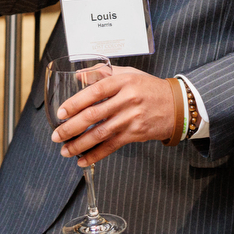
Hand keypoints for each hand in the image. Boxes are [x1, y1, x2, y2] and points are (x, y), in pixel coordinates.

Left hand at [50, 67, 179, 165]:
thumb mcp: (129, 73)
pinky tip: (83, 160)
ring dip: (80, 144)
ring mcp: (132, 118)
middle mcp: (128, 99)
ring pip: (101, 133)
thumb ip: (104, 73)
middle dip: (71, 127)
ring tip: (65, 150)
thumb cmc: (150, 87)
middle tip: (56, 135)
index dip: (76, 102)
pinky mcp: (136, 133)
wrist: (177, 105)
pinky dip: (96, 155)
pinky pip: (112, 146)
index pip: (95, 91)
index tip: (61, 113)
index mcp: (124, 81)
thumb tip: (79, 75)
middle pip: (94, 114)